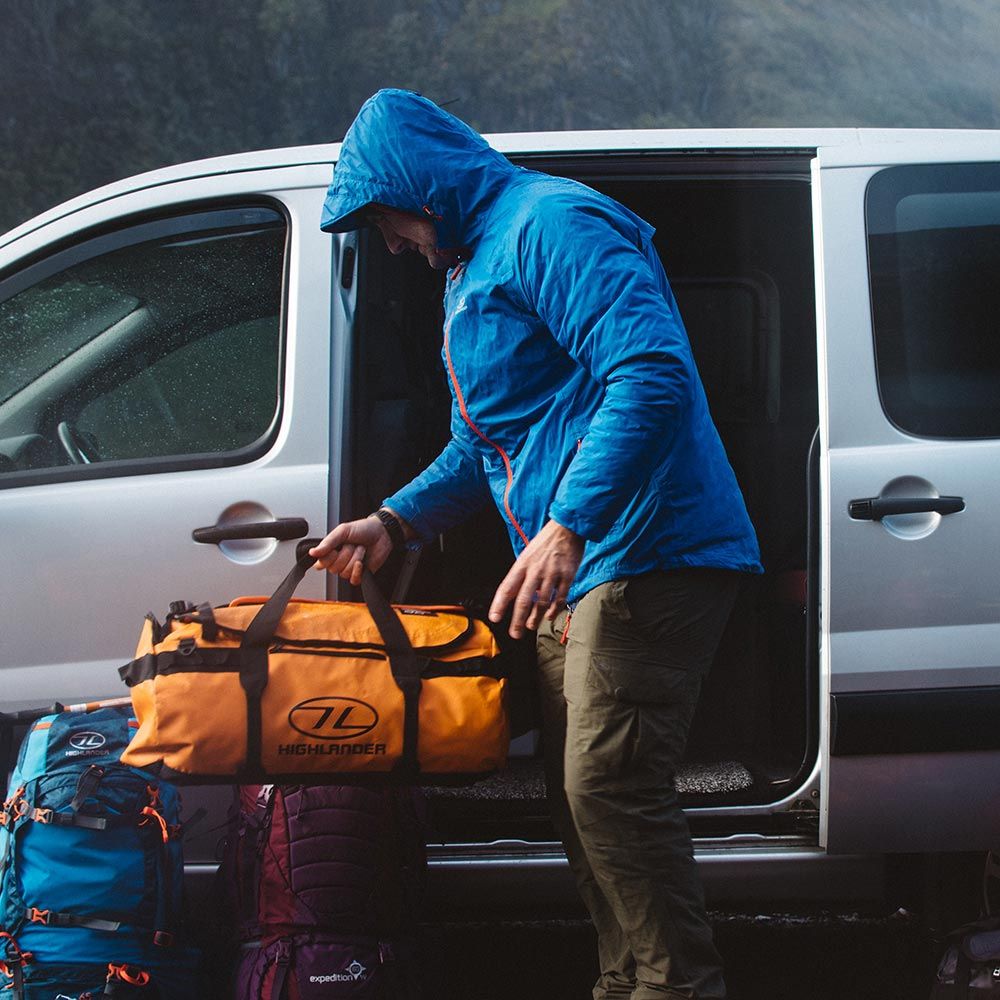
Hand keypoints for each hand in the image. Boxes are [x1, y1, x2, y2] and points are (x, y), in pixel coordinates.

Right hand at [308, 516, 392, 586]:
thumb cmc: (363, 529)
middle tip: (352, 545)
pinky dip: (358, 570)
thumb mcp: (342, 531)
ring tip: (360, 549)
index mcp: (331, 550)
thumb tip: (312, 553)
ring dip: (355, 559)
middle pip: (333, 569)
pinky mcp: (360, 575)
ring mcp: (349, 568)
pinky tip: (362, 562)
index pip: (320, 563)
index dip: (328, 558)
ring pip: (344, 573)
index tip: (335, 549)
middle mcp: (338, 561)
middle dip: (346, 554)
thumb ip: (327, 543)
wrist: (382, 533)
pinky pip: (353, 580)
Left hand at [489, 519, 582, 638]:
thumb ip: (522, 574)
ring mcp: (552, 573)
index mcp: (522, 565)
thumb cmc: (545, 543)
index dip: (499, 604)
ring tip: (531, 627)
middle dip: (518, 620)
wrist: (566, 528)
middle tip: (515, 633)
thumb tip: (514, 595)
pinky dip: (554, 609)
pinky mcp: (567, 575)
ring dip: (535, 618)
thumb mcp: (527, 555)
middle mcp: (535, 570)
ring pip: (542, 602)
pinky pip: (560, 597)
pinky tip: (548, 616)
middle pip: (524, 600)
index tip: (494, 618)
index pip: (507, 587)